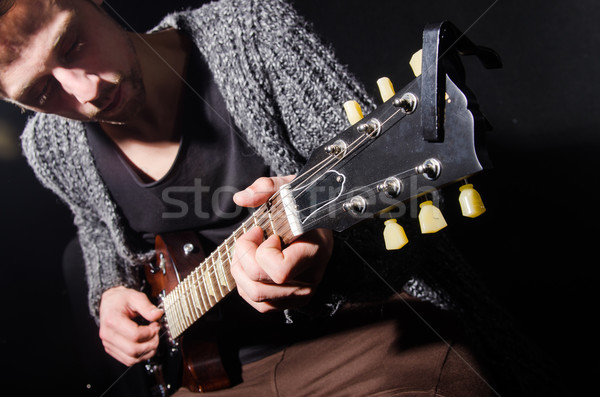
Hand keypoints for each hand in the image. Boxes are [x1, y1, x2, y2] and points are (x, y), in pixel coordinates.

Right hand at [98, 286, 162, 365]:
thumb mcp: (135, 296)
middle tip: (156, 333)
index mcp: (112, 320)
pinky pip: (128, 360)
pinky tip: (146, 345)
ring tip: (153, 339)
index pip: (134, 334)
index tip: (156, 325)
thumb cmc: (120, 300)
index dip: (150, 332)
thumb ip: (147, 306)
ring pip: (131, 359)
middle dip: (151, 344)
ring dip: (147, 352)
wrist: (109, 303)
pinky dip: (141, 356)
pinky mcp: (111, 349)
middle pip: (133, 350)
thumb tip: (158, 314)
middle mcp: (107, 334)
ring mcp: (108, 344)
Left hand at [231, 176, 332, 312]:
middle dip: (243, 257)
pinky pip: (259, 304)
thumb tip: (240, 198)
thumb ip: (267, 187)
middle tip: (251, 237)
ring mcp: (300, 294)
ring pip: (256, 296)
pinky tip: (251, 265)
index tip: (266, 233)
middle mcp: (309, 279)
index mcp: (314, 252)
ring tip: (248, 251)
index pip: (279, 270)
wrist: (322, 223)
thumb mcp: (290, 189)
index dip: (263, 253)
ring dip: (241, 271)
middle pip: (260, 284)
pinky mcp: (291, 302)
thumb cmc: (305, 207)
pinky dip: (246, 285)